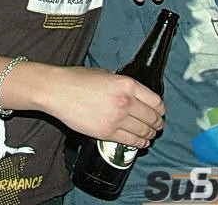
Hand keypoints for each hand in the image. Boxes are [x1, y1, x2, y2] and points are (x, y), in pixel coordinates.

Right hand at [45, 66, 164, 146]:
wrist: (57, 91)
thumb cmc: (77, 80)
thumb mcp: (105, 73)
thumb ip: (122, 84)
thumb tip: (132, 93)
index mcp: (127, 84)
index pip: (156, 101)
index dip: (160, 109)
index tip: (159, 112)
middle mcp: (126, 102)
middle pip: (152, 118)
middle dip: (157, 124)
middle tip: (157, 125)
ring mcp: (117, 119)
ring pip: (144, 131)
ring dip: (149, 135)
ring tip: (149, 135)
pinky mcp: (107, 133)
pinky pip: (130, 141)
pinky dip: (139, 144)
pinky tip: (140, 142)